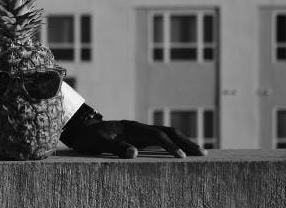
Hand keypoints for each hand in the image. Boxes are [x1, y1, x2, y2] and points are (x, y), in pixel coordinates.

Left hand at [66, 119, 205, 158]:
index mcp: (132, 128)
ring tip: (199, 153)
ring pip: (166, 133)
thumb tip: (134, 153)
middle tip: (204, 154)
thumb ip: (115, 147)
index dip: (170, 147)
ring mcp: (140, 131)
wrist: (81, 129)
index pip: (157, 136)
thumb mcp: (99, 144)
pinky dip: (174, 143)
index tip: (182, 158)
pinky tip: (181, 152)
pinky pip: (161, 138)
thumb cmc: (89, 138)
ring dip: (183, 141)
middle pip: (168, 131)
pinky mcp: (139, 136)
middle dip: (186, 142)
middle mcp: (139, 127)